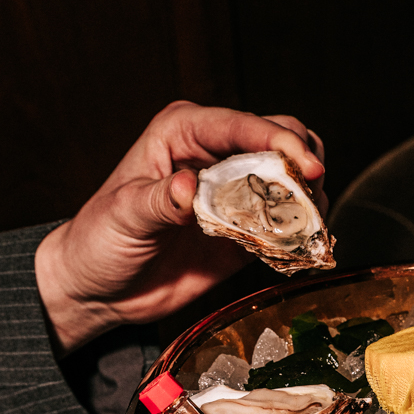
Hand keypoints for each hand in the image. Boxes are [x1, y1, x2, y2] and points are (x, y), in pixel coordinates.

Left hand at [35, 101, 326, 352]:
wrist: (102, 288)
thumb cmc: (100, 241)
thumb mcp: (123, 216)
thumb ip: (159, 201)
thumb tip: (189, 187)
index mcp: (183, 133)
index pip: (241, 126)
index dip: (280, 142)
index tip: (308, 166)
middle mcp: (215, 154)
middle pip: (280, 140)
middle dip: (303, 166)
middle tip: (312, 200)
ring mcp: (235, 191)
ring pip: (291, 179)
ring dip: (308, 200)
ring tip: (309, 227)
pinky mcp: (247, 229)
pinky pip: (287, 222)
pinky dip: (302, 232)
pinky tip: (301, 247)